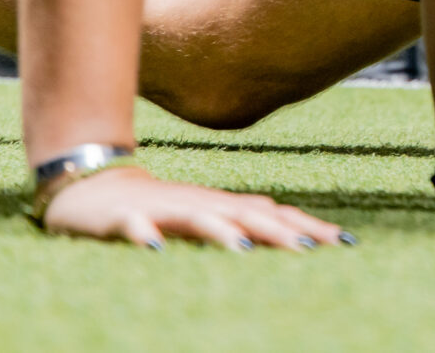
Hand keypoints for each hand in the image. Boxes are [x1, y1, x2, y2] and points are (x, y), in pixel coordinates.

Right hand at [39, 165, 348, 249]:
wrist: (92, 184)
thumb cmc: (159, 207)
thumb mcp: (207, 214)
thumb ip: (246, 221)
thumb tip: (298, 231)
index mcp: (220, 206)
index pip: (272, 215)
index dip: (306, 228)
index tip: (342, 243)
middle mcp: (198, 204)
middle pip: (244, 216)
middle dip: (277, 232)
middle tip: (309, 250)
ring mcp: (161, 210)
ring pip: (196, 219)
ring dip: (220, 233)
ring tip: (245, 249)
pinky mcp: (123, 219)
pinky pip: (133, 228)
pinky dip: (144, 238)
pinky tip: (155, 250)